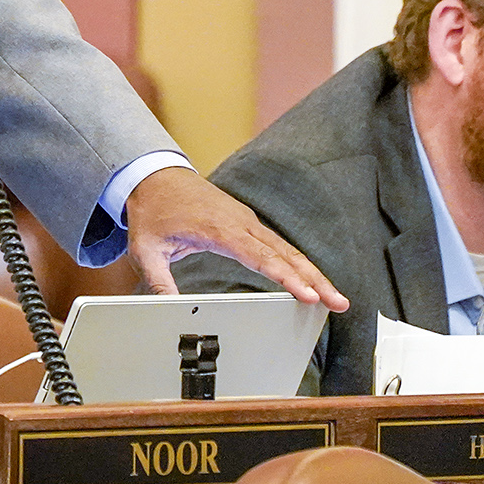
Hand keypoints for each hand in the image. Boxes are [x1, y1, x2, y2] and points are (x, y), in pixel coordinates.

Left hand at [125, 168, 349, 311]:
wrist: (154, 176)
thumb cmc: (152, 211)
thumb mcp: (145, 248)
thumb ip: (156, 279)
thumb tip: (167, 308)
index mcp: (218, 229)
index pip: (259, 256)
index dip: (285, 277)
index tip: (306, 295)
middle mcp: (239, 223)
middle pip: (284, 254)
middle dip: (314, 279)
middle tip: (339, 302)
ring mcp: (246, 221)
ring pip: (287, 249)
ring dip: (312, 273)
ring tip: (335, 298)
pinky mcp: (248, 223)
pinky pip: (278, 244)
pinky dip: (298, 263)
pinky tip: (312, 280)